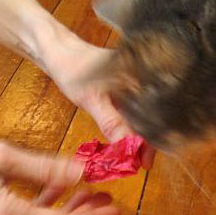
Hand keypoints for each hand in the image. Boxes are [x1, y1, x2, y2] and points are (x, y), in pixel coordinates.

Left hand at [38, 28, 154, 167]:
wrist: (59, 50)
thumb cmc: (73, 69)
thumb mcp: (90, 99)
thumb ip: (111, 122)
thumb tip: (128, 149)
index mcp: (143, 77)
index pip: (156, 115)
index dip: (152, 141)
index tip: (145, 162)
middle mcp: (147, 78)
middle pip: (155, 116)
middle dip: (149, 141)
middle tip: (141, 164)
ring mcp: (139, 82)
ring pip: (146, 115)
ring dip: (142, 136)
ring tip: (138, 157)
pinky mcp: (131, 86)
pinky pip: (137, 110)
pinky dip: (135, 126)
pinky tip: (131, 139)